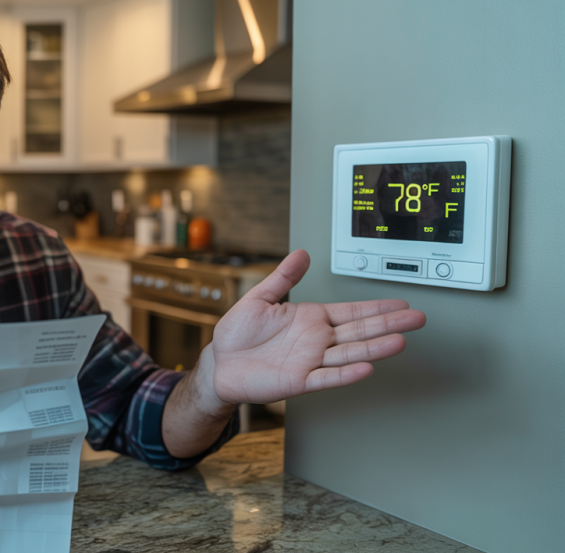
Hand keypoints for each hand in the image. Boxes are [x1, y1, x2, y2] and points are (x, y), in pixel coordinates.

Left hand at [208, 249, 425, 404]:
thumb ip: (282, 278)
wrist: (219, 363)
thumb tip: (301, 254)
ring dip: (374, 348)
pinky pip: (326, 378)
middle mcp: (316, 341)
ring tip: (399, 341)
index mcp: (310, 319)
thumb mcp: (259, 298)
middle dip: (388, 324)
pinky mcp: (298, 381)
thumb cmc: (237, 334)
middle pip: (359, 331)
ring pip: (349, 354)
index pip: (350, 311)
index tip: (401, 303)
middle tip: (417, 318)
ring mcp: (310, 361)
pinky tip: (365, 367)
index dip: (375, 308)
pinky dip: (346, 374)